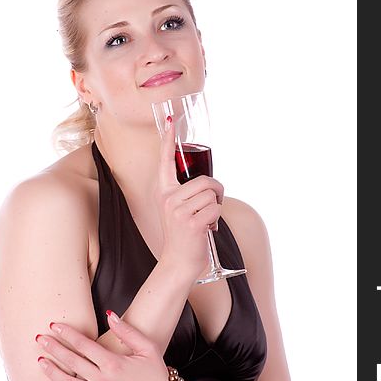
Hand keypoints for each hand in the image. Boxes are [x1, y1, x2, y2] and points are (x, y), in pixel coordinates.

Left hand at [37, 312, 169, 380]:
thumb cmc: (156, 374)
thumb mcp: (148, 348)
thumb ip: (127, 331)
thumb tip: (109, 314)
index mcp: (114, 363)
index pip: (84, 345)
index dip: (68, 334)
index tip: (54, 326)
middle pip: (73, 363)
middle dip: (54, 349)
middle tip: (40, 339)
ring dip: (53, 373)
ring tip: (40, 361)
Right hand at [155, 118, 223, 273]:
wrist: (178, 262)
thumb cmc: (183, 234)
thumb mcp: (178, 209)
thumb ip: (187, 193)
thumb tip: (209, 184)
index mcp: (164, 191)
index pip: (165, 161)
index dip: (168, 139)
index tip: (169, 119)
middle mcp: (168, 198)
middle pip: (205, 180)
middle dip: (216, 193)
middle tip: (211, 206)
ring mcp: (179, 210)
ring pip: (212, 195)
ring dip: (216, 207)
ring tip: (205, 219)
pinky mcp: (192, 222)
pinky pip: (216, 209)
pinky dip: (217, 219)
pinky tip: (206, 229)